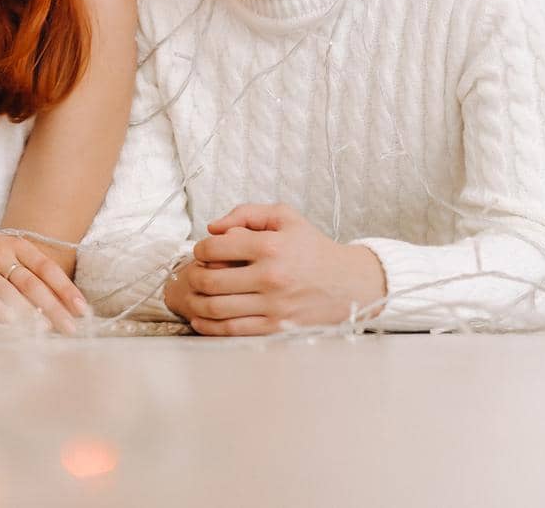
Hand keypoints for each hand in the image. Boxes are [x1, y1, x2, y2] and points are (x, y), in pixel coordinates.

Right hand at [0, 220, 88, 332]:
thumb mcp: (4, 250)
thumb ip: (28, 268)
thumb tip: (61, 296)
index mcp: (16, 245)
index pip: (46, 267)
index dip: (65, 288)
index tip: (82, 309)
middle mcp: (0, 253)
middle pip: (32, 283)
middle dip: (53, 307)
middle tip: (71, 328)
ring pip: (9, 291)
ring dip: (29, 313)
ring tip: (47, 331)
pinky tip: (10, 324)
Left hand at [165, 204, 386, 335]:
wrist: (351, 284)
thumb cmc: (313, 249)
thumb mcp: (285, 218)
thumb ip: (246, 213)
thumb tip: (212, 227)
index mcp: (271, 246)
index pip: (214, 248)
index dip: (200, 248)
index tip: (203, 251)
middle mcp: (271, 277)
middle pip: (210, 280)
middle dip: (193, 276)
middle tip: (194, 274)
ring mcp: (274, 306)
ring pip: (216, 308)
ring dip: (196, 302)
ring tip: (195, 295)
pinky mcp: (277, 329)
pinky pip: (232, 330)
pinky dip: (209, 326)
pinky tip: (201, 318)